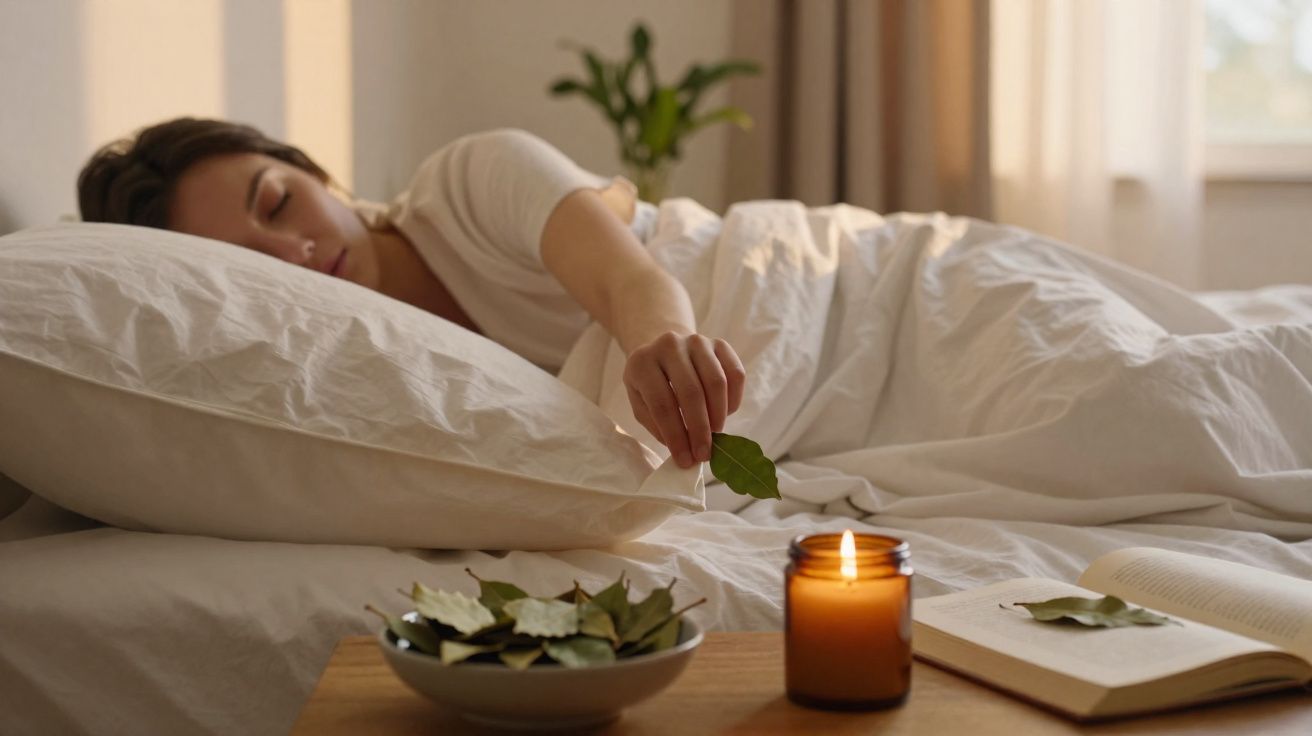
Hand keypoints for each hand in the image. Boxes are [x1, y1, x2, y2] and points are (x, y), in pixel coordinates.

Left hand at [622, 332, 746, 467]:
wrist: (663, 351)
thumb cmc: (651, 384)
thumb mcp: (642, 404)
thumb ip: (659, 426)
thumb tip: (685, 451)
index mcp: (642, 362)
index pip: (662, 404)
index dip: (676, 436)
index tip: (685, 460)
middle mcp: (669, 345)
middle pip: (691, 393)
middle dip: (700, 430)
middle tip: (704, 454)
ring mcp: (697, 341)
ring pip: (717, 382)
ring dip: (719, 416)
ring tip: (714, 435)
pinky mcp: (720, 344)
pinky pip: (735, 373)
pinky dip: (734, 399)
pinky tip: (725, 414)